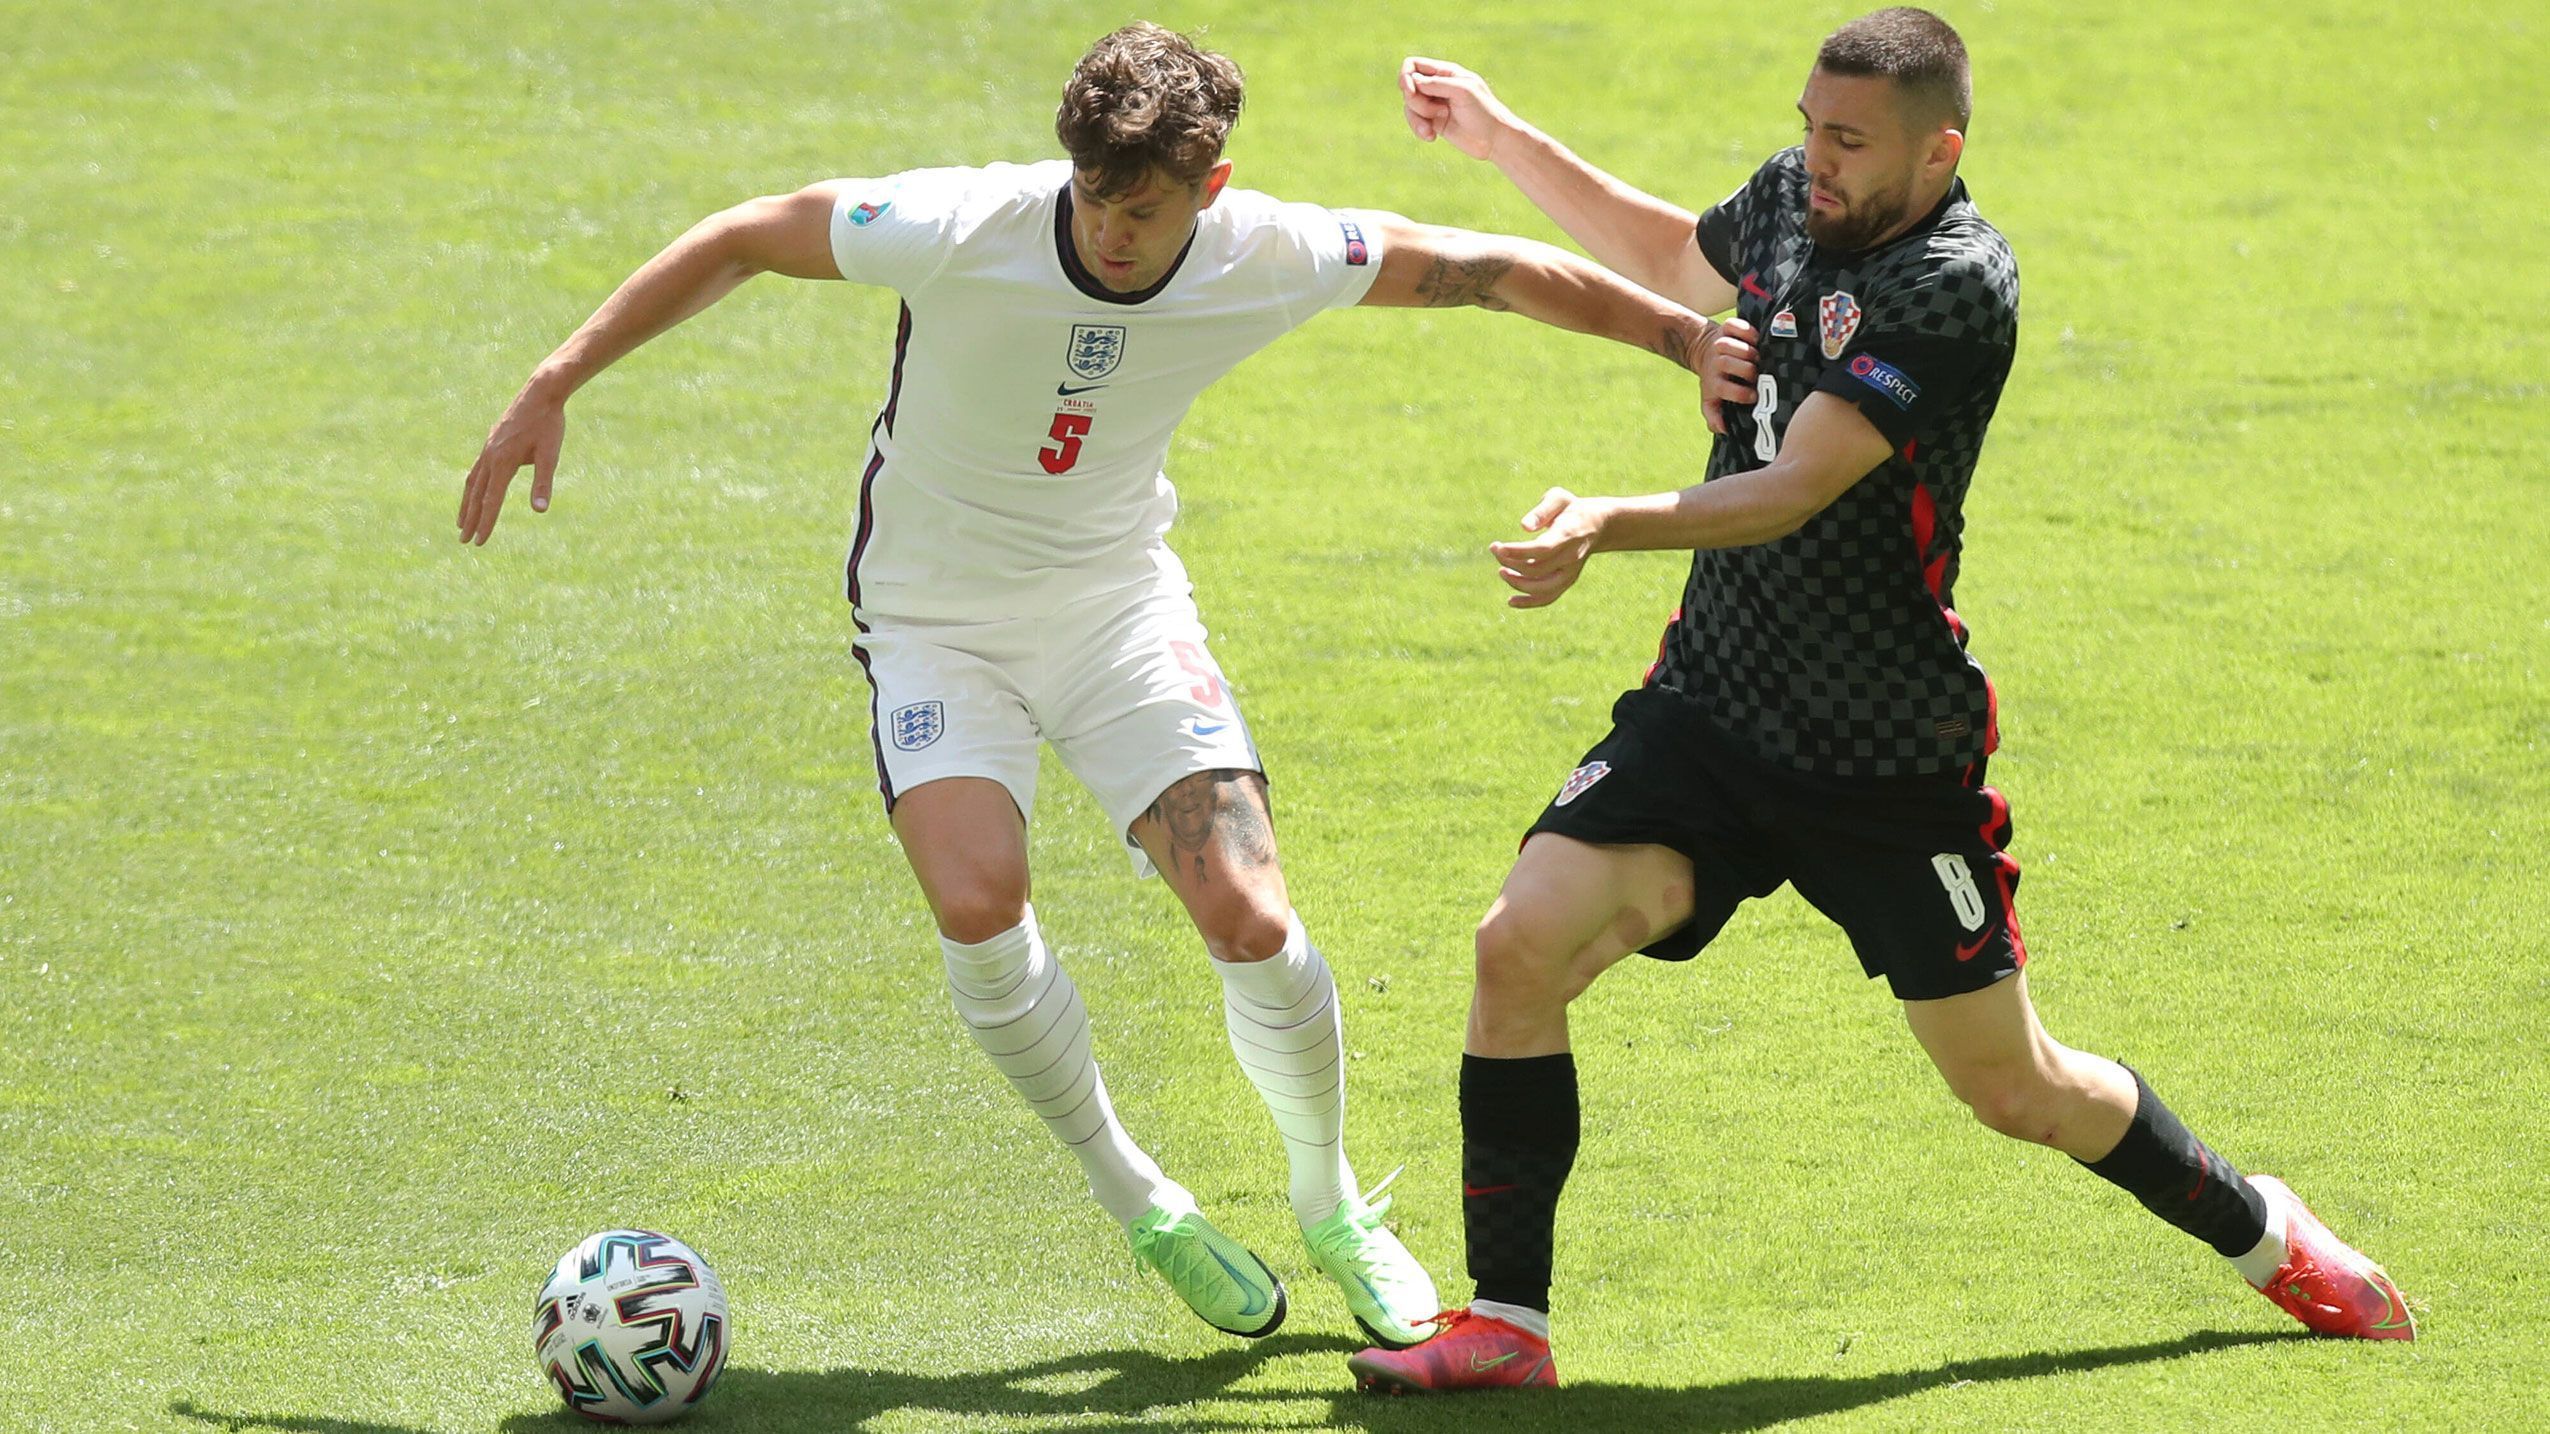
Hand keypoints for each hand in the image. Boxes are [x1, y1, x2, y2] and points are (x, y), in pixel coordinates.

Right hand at [457, 379, 566, 544]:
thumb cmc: (548, 424)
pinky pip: (476, 469)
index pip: (492, 500)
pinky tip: (473, 493)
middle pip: (477, 495)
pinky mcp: (491, 442)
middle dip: (471, 519)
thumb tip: (540, 510)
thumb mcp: (550, 455)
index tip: (480, 541)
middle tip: (464, 541)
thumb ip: (543, 483)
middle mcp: (490, 456)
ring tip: (461, 523)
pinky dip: (471, 486)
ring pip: (472, 482)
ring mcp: (488, 448)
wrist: (541, 392)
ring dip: (466, 504)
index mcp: (504, 462)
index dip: (486, 522)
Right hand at [1400, 57, 1521, 161]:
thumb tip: (1412, 81)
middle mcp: (1438, 86)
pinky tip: (1432, 137)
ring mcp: (1435, 104)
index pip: (1413, 65)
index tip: (1411, 91)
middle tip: (1439, 112)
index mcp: (1446, 72)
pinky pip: (1415, 121)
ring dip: (1417, 119)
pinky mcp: (1434, 122)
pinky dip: (1419, 129)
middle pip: (1408, 87)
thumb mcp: (1462, 92)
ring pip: (1410, 106)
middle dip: (1417, 103)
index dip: (1406, 76)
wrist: (1495, 140)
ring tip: (1432, 131)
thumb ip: (1436, 84)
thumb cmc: (1484, 112)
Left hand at [1489, 487, 1608, 608]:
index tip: (1497, 547)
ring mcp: (1571, 572)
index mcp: (1568, 535)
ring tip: (1501, 571)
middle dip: (1510, 562)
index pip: (1542, 549)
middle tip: (1495, 549)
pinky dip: (1529, 602)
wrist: (1597, 525)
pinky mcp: (1567, 581)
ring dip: (1517, 583)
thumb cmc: (1571, 508)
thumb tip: (1524, 526)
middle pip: (1537, 569)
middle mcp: (1571, 557)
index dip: (1517, 551)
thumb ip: (1542, 510)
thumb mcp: (1558, 498)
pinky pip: (1548, 597)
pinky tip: (1511, 601)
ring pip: (1542, 588)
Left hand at [1698, 317, 1758, 435]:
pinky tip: (1756, 338)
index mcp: (1713, 381)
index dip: (1742, 393)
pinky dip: (1747, 330)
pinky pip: (1736, 326)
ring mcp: (1720, 343)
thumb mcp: (1711, 400)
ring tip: (1758, 357)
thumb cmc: (1715, 380)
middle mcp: (1715, 362)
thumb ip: (1715, 416)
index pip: (1726, 389)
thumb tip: (1724, 429)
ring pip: (1734, 346)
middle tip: (1758, 373)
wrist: (1702, 350)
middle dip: (1748, 370)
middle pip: (1731, 365)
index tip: (1754, 396)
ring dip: (1749, 352)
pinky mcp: (1726, 327)